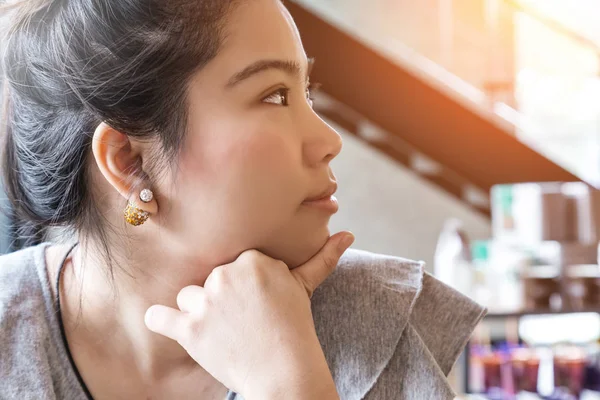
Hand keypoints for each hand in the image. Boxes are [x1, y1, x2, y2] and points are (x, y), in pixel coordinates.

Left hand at [144, 231, 354, 398]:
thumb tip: (348, 235)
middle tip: (242, 322)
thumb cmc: (295, 327)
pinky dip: (161, 320)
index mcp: (252, 260)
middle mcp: (226, 274)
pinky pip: (159, 316)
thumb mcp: (305, 288)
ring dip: (197, 312)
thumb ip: (322, 258)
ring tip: (220, 331)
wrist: (285, 371)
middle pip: (210, 281)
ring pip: (187, 296)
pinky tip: (170, 323)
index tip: (255, 306)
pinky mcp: (189, 329)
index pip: (233, 266)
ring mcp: (206, 301)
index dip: (241, 286)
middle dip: (221, 299)